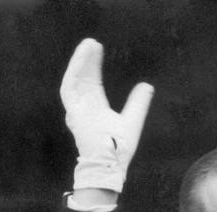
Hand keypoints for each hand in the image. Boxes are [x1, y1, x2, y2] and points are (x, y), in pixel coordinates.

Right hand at [60, 38, 153, 192]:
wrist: (110, 164)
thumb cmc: (119, 149)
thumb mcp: (132, 119)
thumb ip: (138, 102)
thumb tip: (147, 85)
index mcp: (96, 109)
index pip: (93, 83)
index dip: (94, 66)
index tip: (98, 49)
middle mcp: (85, 108)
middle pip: (83, 78)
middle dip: (87, 60)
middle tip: (92, 42)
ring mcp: (77, 110)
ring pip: (75, 79)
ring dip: (80, 62)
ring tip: (88, 45)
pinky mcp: (73, 112)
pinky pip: (70, 87)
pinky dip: (75, 71)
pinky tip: (82, 58)